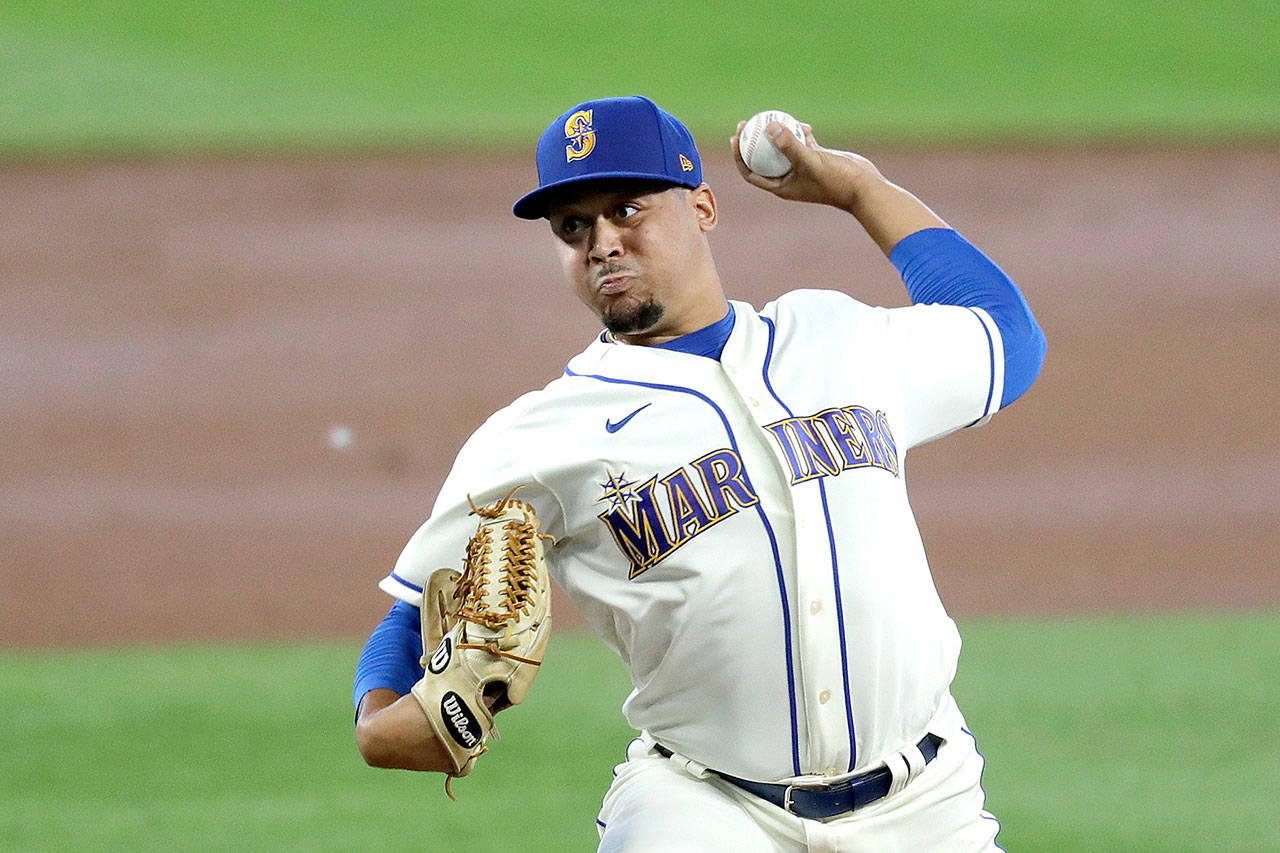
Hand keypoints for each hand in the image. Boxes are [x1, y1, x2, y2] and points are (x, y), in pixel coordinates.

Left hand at [731, 120, 883, 212]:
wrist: (863, 187)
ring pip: (782, 149)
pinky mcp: (816, 159)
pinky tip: (801, 123)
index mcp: (781, 187)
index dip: (739, 157)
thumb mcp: (810, 161)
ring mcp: (802, 168)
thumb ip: (790, 146)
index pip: (751, 172)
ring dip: (774, 135)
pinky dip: (799, 133)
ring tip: (766, 118)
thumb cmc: (835, 180)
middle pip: (761, 159)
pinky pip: (802, 143)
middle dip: (751, 142)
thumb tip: (769, 128)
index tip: (735, 139)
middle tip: (744, 123)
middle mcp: (789, 179)